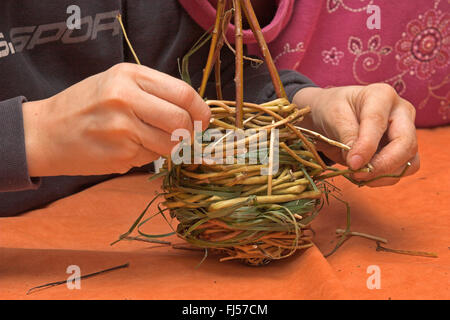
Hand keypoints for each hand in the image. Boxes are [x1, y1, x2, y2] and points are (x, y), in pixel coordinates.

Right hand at [22, 63, 210, 176]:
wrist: (45, 132)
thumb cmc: (85, 105)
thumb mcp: (118, 83)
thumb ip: (154, 92)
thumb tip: (194, 112)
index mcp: (130, 75)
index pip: (184, 93)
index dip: (200, 111)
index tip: (201, 121)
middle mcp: (126, 98)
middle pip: (181, 121)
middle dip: (189, 133)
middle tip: (183, 136)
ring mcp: (122, 129)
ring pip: (170, 144)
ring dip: (168, 148)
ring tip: (148, 140)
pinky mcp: (119, 155)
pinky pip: (150, 159)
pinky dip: (146, 156)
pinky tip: (125, 148)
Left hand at [293, 84, 418, 186]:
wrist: (334, 114)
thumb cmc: (333, 109)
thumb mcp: (334, 117)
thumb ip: (347, 137)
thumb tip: (358, 163)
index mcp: (382, 96)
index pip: (378, 123)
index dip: (366, 147)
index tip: (353, 164)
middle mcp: (401, 112)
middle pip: (406, 144)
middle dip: (383, 165)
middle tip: (359, 175)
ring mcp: (406, 132)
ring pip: (409, 161)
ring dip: (384, 174)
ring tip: (358, 175)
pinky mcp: (403, 150)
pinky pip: (402, 170)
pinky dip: (384, 178)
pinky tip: (364, 176)